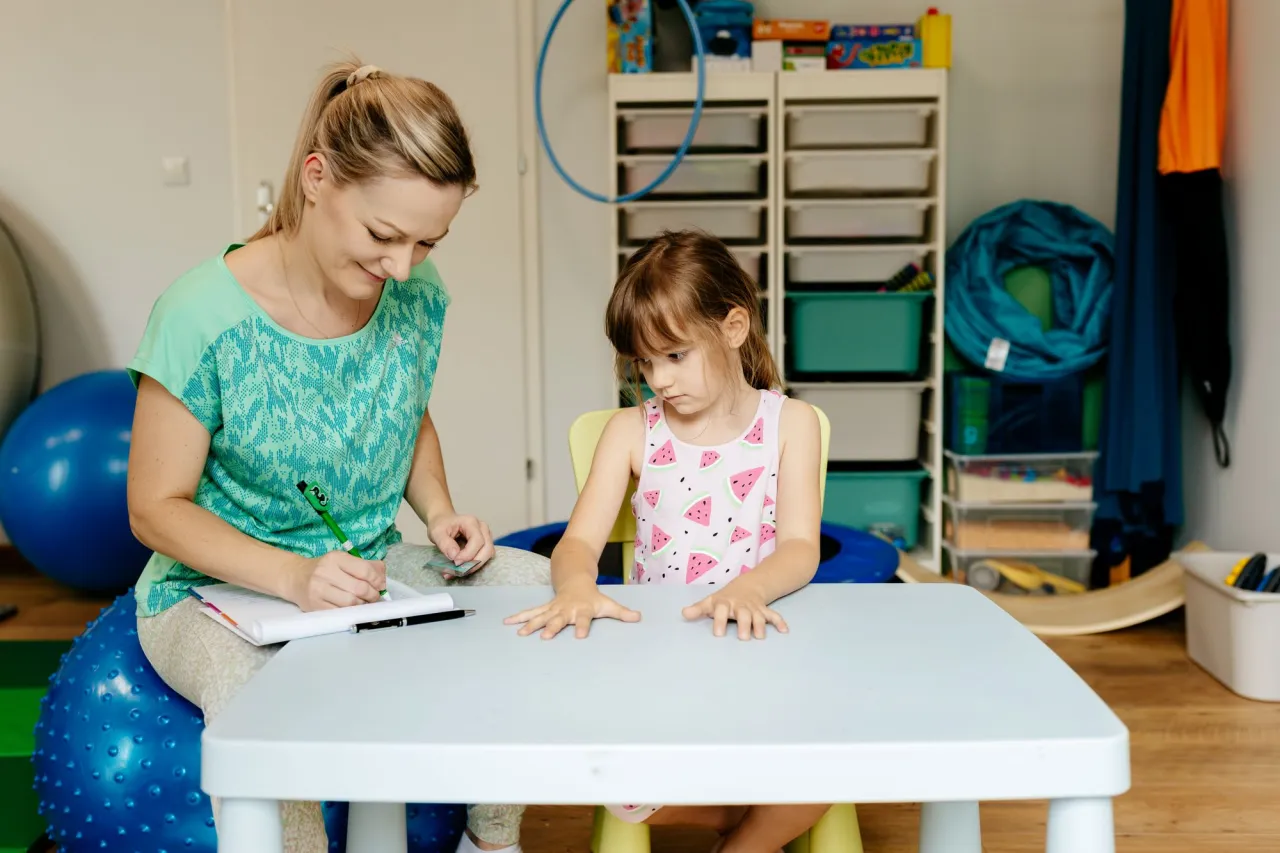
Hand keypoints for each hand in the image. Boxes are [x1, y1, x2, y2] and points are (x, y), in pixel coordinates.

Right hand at [287, 551, 386, 610]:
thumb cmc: (325, 569)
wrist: (296, 578)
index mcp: (336, 558)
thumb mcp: (344, 560)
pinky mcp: (314, 606)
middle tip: (374, 596)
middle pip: (359, 588)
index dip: (377, 580)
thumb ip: (366, 565)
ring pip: (351, 603)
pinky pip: (340, 612)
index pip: (364, 570)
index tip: (381, 585)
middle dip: (372, 595)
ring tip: (363, 602)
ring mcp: (318, 590)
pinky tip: (352, 608)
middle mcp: (325, 572)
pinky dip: (350, 612)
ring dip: (362, 605)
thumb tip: (383, 577)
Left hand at [428, 513, 494, 577]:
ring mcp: (486, 536)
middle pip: (487, 549)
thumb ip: (445, 544)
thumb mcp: (437, 533)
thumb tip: (455, 556)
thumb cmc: (441, 525)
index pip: (477, 540)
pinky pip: (484, 557)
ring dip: (474, 566)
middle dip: (474, 563)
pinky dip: (474, 565)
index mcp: (471, 522)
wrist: (443, 522)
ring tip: (458, 572)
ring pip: (488, 555)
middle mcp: (482, 528)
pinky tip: (461, 569)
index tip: (455, 562)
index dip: (468, 554)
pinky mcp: (484, 545)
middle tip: (457, 571)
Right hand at [503, 580, 640, 638]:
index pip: (584, 619)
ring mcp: (553, 608)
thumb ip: (622, 613)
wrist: (576, 579)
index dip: (583, 627)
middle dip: (552, 627)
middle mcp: (566, 609)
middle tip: (545, 636)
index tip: (580, 637)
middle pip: (559, 619)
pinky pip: (530, 613)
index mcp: (582, 609)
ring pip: (541, 616)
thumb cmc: (593, 597)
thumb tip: (639, 618)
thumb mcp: (609, 604)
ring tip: (521, 634)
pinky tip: (507, 623)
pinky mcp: (545, 608)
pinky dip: (519, 618)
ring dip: (530, 624)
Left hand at [682, 577, 787, 639]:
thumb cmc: (724, 599)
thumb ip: (698, 609)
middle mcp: (740, 605)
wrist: (747, 586)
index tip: (718, 635)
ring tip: (760, 637)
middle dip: (744, 624)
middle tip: (743, 637)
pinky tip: (784, 630)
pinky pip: (773, 615)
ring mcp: (754, 608)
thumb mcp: (710, 601)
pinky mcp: (764, 611)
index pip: (721, 610)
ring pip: (759, 615)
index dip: (720, 621)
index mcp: (725, 603)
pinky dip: (779, 622)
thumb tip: (683, 614)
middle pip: (743, 614)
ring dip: (760, 625)